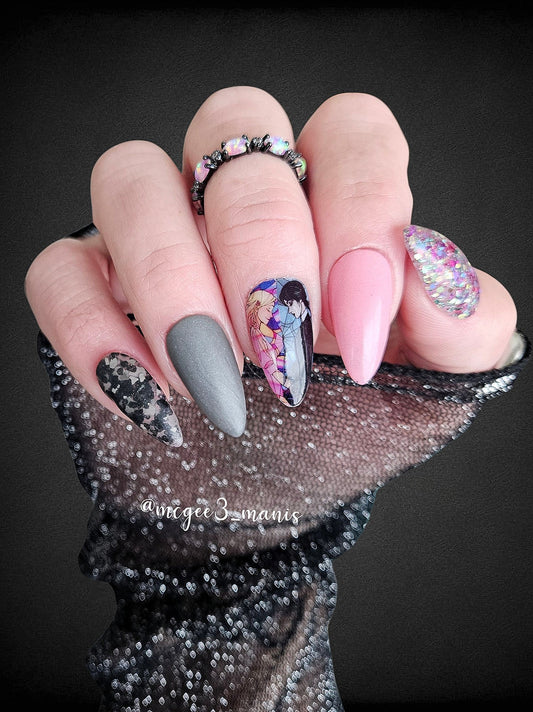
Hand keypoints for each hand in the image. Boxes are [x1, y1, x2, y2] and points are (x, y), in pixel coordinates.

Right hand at [25, 86, 517, 443]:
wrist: (276, 493)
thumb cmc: (353, 430)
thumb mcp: (432, 388)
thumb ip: (464, 326)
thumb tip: (435, 274)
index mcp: (335, 200)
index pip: (348, 133)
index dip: (359, 214)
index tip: (357, 335)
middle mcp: (241, 197)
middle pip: (232, 132)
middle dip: (260, 247)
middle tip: (282, 358)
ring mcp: (161, 236)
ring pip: (129, 177)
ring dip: (169, 278)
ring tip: (210, 380)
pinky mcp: (93, 289)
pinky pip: (58, 268)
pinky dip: (91, 327)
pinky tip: (145, 394)